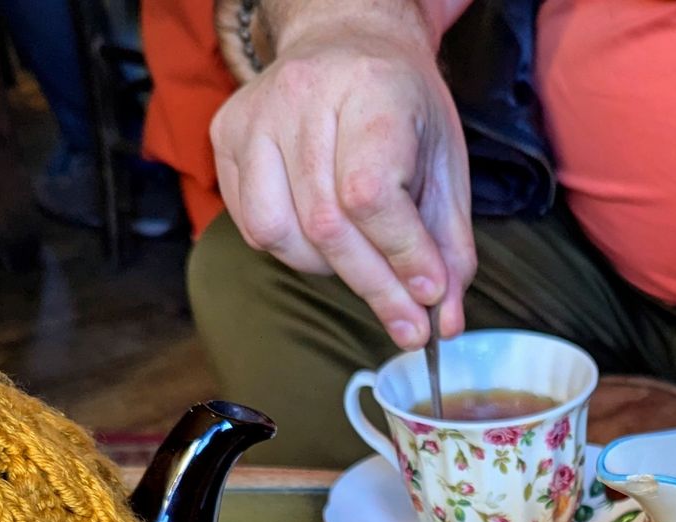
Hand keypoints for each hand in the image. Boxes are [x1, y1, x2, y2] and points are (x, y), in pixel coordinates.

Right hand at [210, 8, 474, 349]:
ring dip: (331, 271)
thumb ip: (449, 246)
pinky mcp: (227, 136)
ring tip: (366, 265)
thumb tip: (446, 320)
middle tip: (408, 324)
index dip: (400, 255)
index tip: (428, 296)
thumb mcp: (445, 165)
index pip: (371, 194)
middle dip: (374, 286)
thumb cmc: (402, 108)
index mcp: (370, 89)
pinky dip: (295, 252)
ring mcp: (255, 115)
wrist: (346, 42)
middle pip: (327, 223)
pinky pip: (254, 226)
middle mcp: (303, 95)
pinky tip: (326, 242)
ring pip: (281, 233)